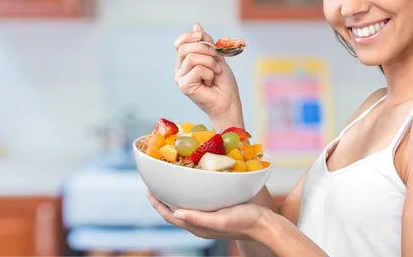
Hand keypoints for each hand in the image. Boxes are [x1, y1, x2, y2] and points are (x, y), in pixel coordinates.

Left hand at [147, 191, 265, 240]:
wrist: (264, 224)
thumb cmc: (244, 221)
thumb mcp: (220, 220)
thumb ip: (198, 218)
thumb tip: (175, 213)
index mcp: (198, 227)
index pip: (171, 217)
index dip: (158, 205)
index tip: (148, 191)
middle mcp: (201, 224)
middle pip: (175, 213)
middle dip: (163, 200)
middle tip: (155, 185)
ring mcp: (209, 219)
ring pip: (186, 208)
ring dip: (175, 198)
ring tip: (170, 184)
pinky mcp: (218, 213)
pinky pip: (198, 204)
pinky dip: (190, 196)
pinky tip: (194, 186)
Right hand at [174, 23, 243, 130]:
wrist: (228, 101)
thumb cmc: (223, 82)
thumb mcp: (216, 56)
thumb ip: (206, 42)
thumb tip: (196, 25)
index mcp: (185, 61)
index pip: (180, 42)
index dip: (191, 36)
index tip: (203, 37)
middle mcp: (180, 69)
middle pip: (185, 47)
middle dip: (205, 49)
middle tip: (216, 60)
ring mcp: (180, 78)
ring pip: (192, 57)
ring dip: (210, 63)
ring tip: (215, 73)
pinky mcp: (184, 86)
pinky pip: (197, 69)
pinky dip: (209, 73)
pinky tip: (210, 82)